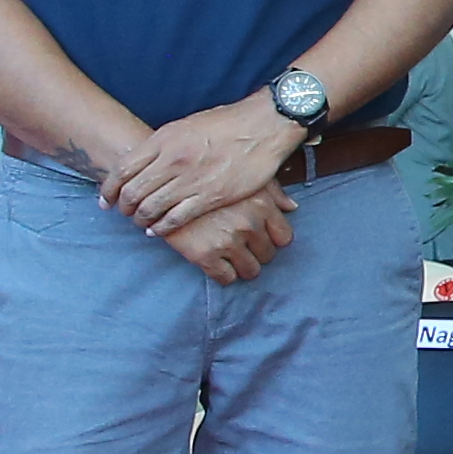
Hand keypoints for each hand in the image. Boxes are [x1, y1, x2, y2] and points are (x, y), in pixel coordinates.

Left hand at [103, 92, 299, 235]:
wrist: (261, 126)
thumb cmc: (226, 123)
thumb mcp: (185, 125)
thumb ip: (164, 144)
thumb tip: (145, 160)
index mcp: (164, 140)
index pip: (123, 169)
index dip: (109, 188)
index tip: (106, 200)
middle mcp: (172, 160)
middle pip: (133, 191)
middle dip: (124, 207)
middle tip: (124, 213)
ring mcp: (190, 180)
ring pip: (150, 207)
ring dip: (140, 219)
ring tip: (140, 223)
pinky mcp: (209, 196)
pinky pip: (175, 218)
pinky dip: (161, 228)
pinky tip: (157, 230)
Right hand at [160, 183, 297, 286]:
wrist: (160, 182)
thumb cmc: (204, 176)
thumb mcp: (241, 174)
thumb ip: (272, 190)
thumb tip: (292, 207)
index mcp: (261, 203)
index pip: (284, 237)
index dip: (272, 239)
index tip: (260, 237)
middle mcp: (249, 223)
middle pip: (268, 255)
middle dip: (256, 252)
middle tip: (241, 244)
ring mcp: (228, 240)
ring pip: (250, 271)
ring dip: (242, 266)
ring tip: (229, 255)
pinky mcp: (205, 255)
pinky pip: (226, 279)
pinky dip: (224, 275)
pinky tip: (216, 263)